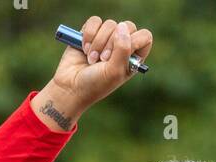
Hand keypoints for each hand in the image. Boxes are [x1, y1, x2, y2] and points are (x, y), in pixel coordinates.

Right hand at [32, 17, 152, 128]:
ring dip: (98, 43)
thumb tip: (122, 26)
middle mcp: (121, 46)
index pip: (144, 37)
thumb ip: (123, 48)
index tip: (124, 53)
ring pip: (109, 24)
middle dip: (113, 42)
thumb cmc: (95, 84)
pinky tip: (84, 49)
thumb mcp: (114, 71)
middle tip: (103, 60)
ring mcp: (106, 38)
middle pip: (127, 26)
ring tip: (91, 59)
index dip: (135, 40)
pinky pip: (94, 21)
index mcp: (132, 58)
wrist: (71, 86)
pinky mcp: (90, 33)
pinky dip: (88, 35)